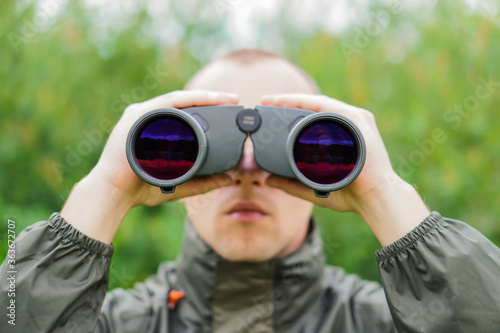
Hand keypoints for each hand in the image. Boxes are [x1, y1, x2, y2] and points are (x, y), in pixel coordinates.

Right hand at [61, 90, 237, 242]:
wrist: (113, 194)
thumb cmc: (140, 189)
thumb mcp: (179, 184)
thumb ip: (202, 182)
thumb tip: (228, 179)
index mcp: (154, 129)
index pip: (184, 113)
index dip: (208, 107)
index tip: (230, 107)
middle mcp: (147, 118)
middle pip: (183, 103)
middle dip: (211, 99)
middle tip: (235, 99)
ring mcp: (141, 115)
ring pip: (178, 99)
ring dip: (204, 96)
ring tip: (226, 97)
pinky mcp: (137, 116)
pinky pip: (167, 103)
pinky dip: (187, 99)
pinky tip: (205, 98)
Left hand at [261, 94, 429, 245]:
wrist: (375, 199)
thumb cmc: (351, 195)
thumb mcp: (314, 188)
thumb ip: (291, 184)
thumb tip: (268, 180)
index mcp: (342, 136)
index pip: (313, 119)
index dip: (290, 112)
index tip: (268, 111)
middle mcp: (348, 124)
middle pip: (313, 109)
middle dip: (288, 103)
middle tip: (265, 102)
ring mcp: (353, 119)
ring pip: (317, 104)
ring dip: (293, 100)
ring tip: (271, 100)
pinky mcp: (356, 118)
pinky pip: (325, 105)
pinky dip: (305, 101)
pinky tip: (288, 101)